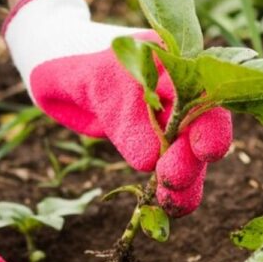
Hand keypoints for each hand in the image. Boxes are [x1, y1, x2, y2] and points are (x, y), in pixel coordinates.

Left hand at [3, 0, 231, 216]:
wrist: (57, 70)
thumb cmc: (70, 65)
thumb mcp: (91, 84)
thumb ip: (123, 116)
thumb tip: (153, 159)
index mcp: (168, 55)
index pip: (196, 87)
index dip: (206, 120)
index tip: (203, 149)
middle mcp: (179, 83)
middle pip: (203, 122)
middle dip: (194, 153)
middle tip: (174, 177)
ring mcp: (172, 113)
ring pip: (191, 149)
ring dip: (188, 178)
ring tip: (175, 203)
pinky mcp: (161, 140)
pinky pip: (175, 165)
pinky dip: (175, 188)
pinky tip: (171, 206)